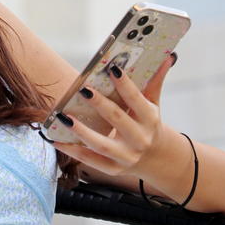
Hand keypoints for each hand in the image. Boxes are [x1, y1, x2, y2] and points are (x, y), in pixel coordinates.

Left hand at [52, 53, 176, 176]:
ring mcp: (126, 156)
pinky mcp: (113, 168)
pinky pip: (90, 160)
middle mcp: (139, 139)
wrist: (156, 158)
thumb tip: (168, 57)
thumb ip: (156, 81)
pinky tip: (56, 140)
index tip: (112, 69)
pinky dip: (72, 151)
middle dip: (99, 104)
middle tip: (83, 90)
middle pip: (117, 118)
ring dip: (81, 131)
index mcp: (150, 119)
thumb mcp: (154, 104)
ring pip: (101, 143)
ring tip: (64, 117)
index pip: (136, 99)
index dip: (125, 84)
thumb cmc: (149, 125)